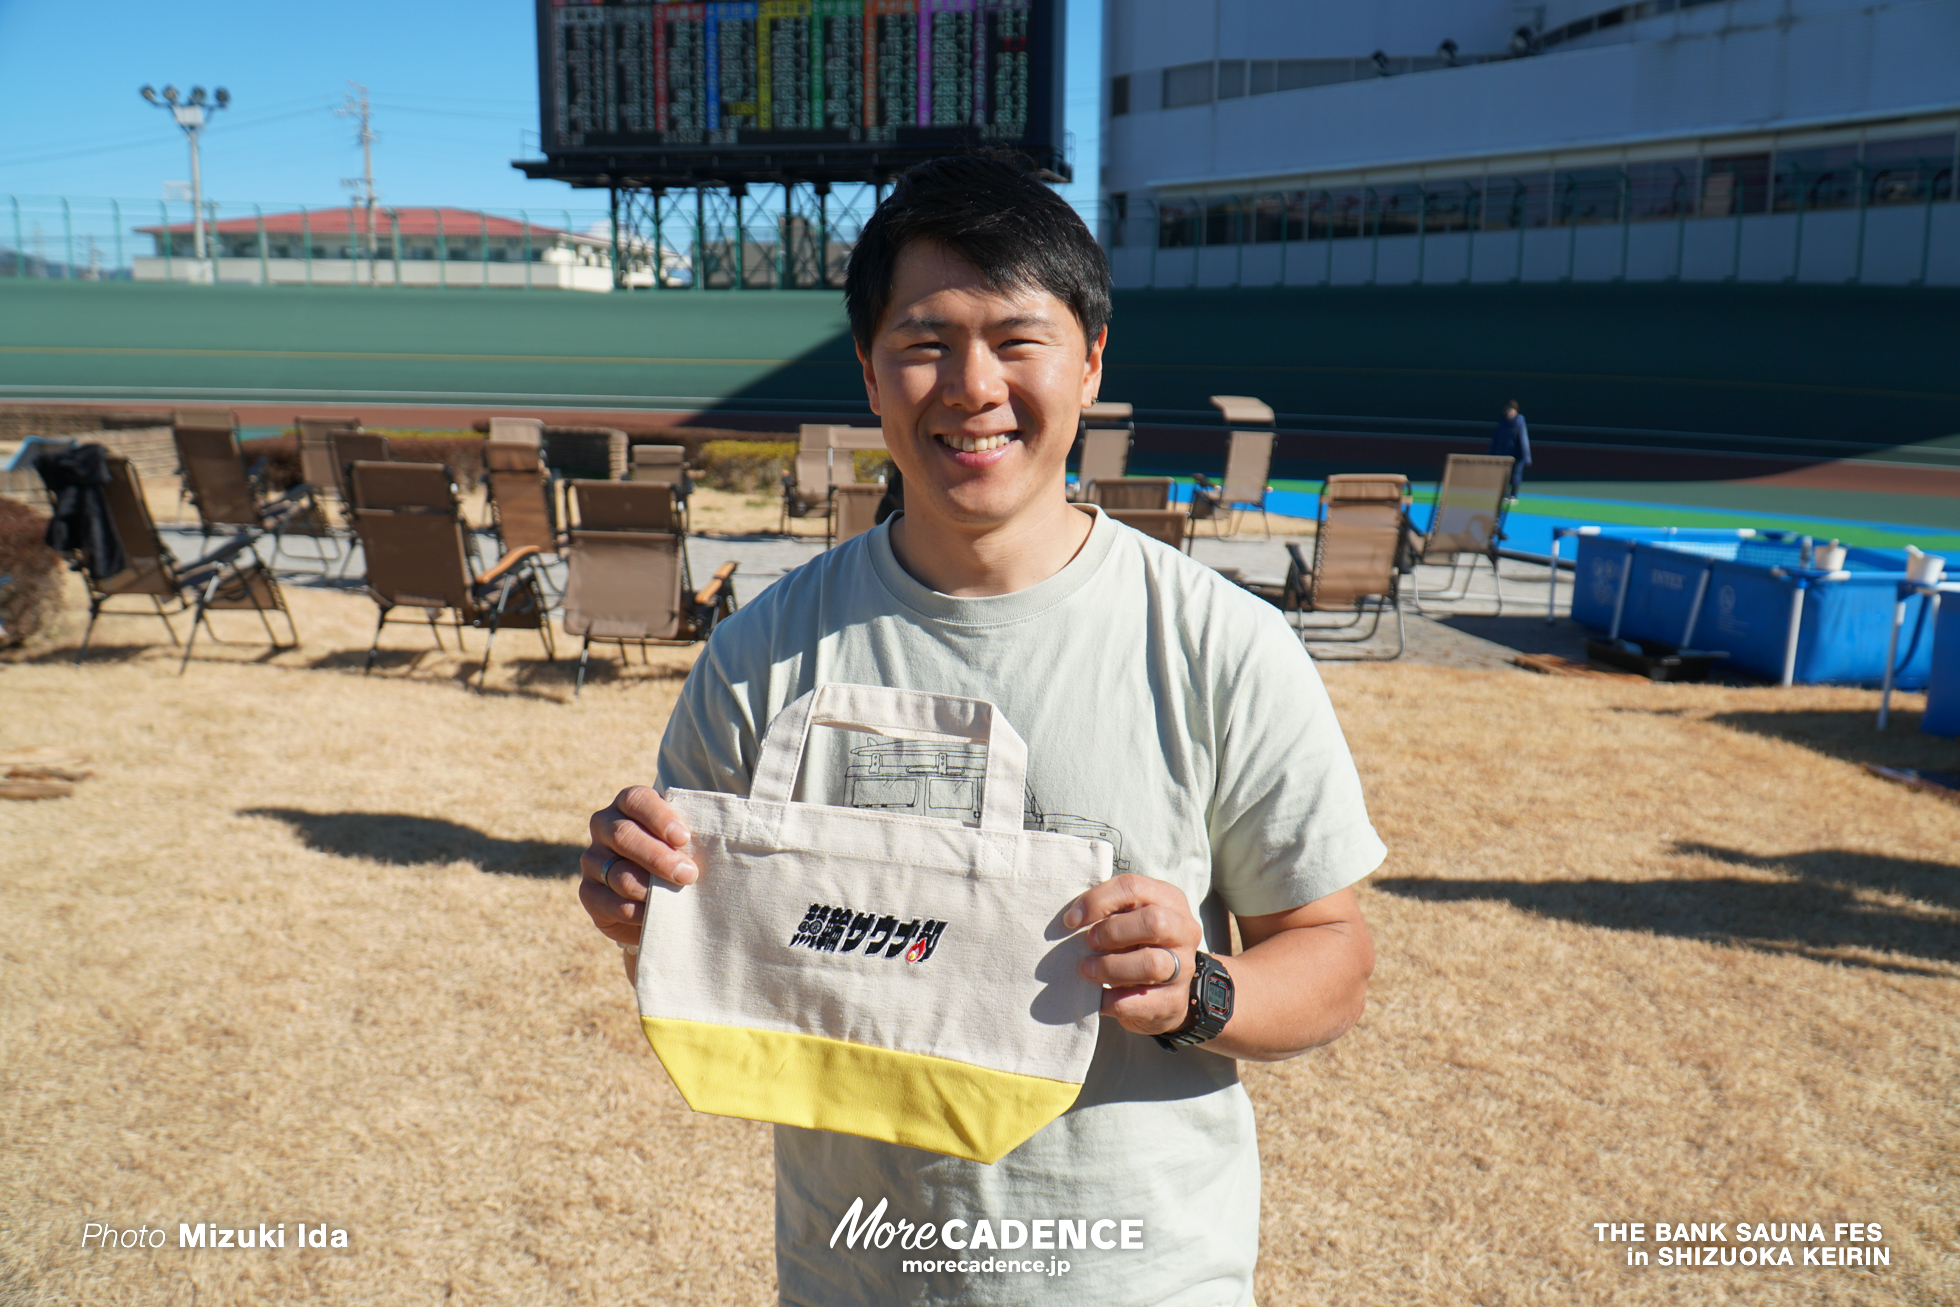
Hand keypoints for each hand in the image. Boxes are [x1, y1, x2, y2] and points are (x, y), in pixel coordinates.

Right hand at [579, 785, 697, 978]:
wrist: (653, 892)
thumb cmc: (676, 855)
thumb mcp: (684, 842)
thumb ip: (688, 838)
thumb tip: (717, 844)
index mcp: (627, 805)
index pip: (637, 800)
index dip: (659, 817)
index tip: (684, 839)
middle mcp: (604, 826)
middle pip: (624, 836)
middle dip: (659, 857)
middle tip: (688, 874)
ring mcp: (592, 859)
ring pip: (617, 872)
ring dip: (649, 887)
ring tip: (674, 896)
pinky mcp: (588, 892)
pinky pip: (608, 902)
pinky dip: (635, 911)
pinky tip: (654, 915)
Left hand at [1063, 874, 1204, 1037]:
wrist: (1159, 991)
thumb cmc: (1134, 944)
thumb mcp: (1125, 919)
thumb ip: (1107, 911)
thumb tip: (1073, 919)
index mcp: (1169, 900)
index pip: (1134, 887)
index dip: (1098, 901)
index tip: (1071, 920)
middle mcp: (1184, 931)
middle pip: (1153, 922)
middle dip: (1112, 932)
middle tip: (1089, 943)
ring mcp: (1184, 968)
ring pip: (1151, 964)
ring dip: (1110, 967)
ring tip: (1087, 969)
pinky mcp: (1174, 1001)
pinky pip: (1140, 1002)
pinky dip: (1111, 1000)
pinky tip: (1098, 997)